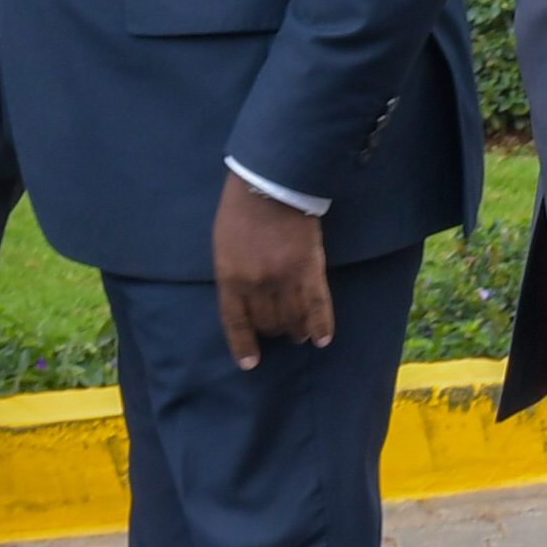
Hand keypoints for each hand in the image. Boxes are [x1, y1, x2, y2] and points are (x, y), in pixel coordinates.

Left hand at [214, 177, 334, 369]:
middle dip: (272, 331)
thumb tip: (242, 302)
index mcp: (231, 278)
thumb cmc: (241, 211)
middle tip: (278, 330)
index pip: (236, 323)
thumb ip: (232, 275)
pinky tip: (322, 340)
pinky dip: (321, 325)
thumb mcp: (223, 246)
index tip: (250, 364)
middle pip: (268, 323)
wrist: (270, 182)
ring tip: (299, 333)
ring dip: (296, 330)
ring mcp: (285, 278)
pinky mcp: (310, 269)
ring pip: (293, 319)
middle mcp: (257, 284)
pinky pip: (318, 305)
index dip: (244, 346)